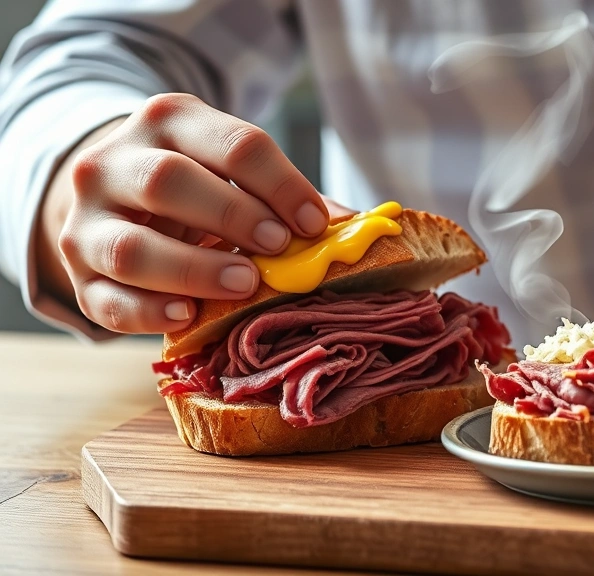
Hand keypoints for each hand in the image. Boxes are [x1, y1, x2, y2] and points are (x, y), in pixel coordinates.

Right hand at [41, 93, 332, 333]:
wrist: (110, 196)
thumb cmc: (195, 186)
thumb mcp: (231, 170)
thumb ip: (285, 197)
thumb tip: (359, 230)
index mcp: (168, 122)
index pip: (232, 144)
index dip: (281, 184)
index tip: (315, 223)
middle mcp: (113, 163)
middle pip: (169, 181)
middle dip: (232, 215)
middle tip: (278, 246)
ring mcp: (86, 222)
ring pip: (131, 246)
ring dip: (194, 268)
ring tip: (245, 284)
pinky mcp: (78, 277)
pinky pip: (107, 300)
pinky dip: (149, 312)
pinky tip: (189, 314)